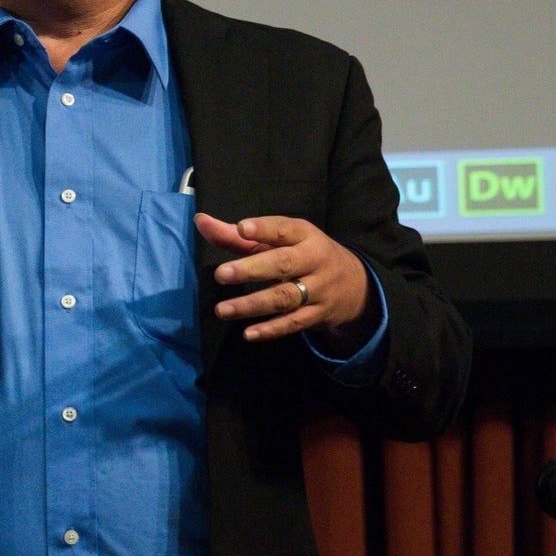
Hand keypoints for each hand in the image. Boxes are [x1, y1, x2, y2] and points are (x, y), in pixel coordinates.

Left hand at [195, 213, 368, 342]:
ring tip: (222, 310)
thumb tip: (200, 222)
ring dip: (252, 305)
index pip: (284, 229)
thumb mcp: (277, 242)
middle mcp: (314, 260)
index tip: (241, 228)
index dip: (264, 229)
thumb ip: (237, 236)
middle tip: (221, 274)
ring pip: (285, 297)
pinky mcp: (318, 315)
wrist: (355, 285)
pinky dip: (271, 330)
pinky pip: (294, 323)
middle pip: (284, 264)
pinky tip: (249, 334)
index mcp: (304, 235)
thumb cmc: (303, 255)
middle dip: (251, 269)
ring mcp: (319, 289)